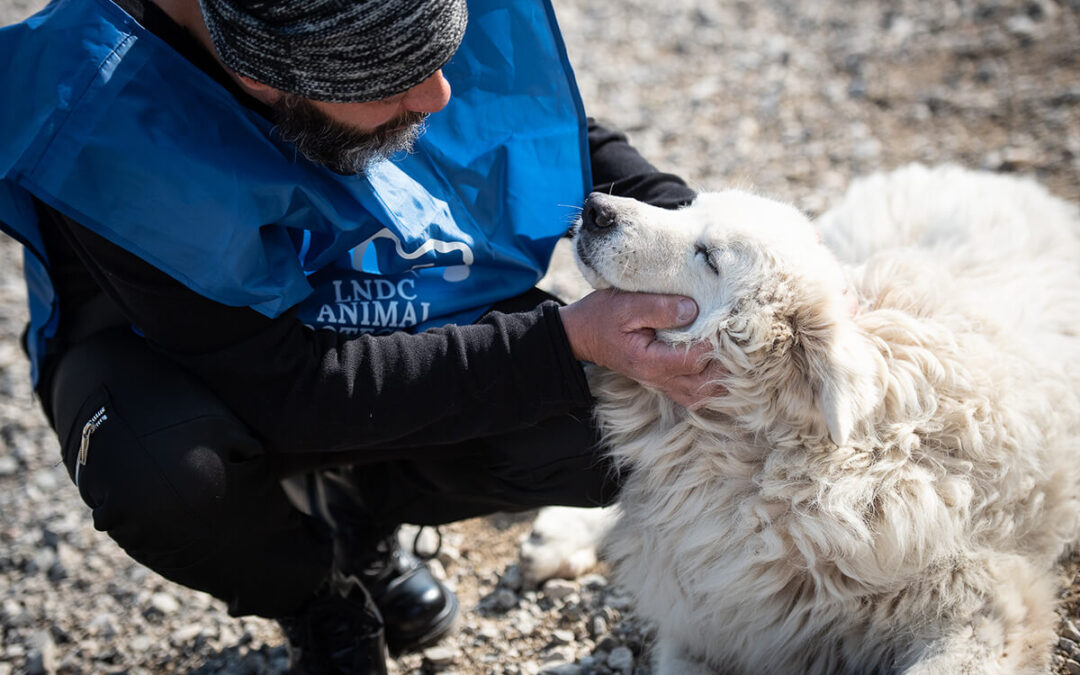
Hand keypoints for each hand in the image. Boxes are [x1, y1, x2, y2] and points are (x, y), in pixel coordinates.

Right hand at [559, 289, 726, 408]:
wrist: (582, 335)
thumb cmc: (603, 316)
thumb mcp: (626, 304)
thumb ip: (660, 308)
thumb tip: (693, 310)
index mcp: (649, 361)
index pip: (695, 360)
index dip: (715, 345)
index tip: (727, 323)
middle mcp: (657, 379)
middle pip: (705, 386)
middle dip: (726, 367)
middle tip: (740, 343)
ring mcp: (660, 384)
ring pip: (702, 395)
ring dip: (722, 380)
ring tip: (735, 357)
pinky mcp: (663, 381)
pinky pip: (693, 394)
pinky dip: (710, 385)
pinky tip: (720, 368)